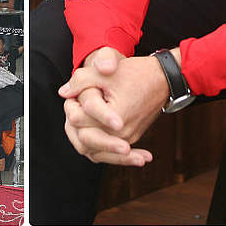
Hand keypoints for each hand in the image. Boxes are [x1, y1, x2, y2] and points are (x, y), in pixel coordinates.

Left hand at [58, 48, 169, 165]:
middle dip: (74, 123)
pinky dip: (94, 145)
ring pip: (94, 151)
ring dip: (81, 137)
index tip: (74, 94)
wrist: (163, 80)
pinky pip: (106, 152)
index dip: (70, 105)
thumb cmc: (136, 74)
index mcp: (116, 118)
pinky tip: (89, 135)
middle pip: (84, 140)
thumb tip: (63, 93)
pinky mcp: (129, 140)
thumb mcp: (105, 72)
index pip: (79, 120)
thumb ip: (81, 81)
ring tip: (77, 120)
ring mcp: (127, 139)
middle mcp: (122, 134)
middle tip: (74, 105)